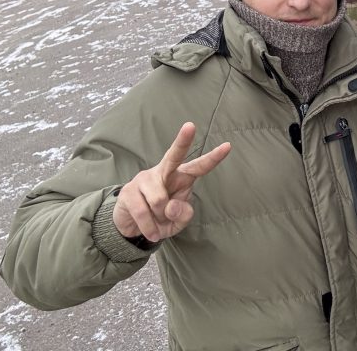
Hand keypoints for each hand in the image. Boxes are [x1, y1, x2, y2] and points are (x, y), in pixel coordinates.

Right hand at [113, 122, 230, 242]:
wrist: (132, 226)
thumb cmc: (160, 218)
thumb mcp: (178, 222)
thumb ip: (183, 215)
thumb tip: (170, 206)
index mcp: (181, 177)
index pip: (199, 167)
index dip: (213, 158)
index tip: (228, 146)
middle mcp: (164, 172)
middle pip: (174, 155)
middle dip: (183, 141)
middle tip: (190, 126)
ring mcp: (145, 179)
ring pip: (159, 200)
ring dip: (159, 218)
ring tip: (157, 220)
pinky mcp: (129, 190)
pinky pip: (143, 212)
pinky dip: (149, 227)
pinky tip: (151, 231)